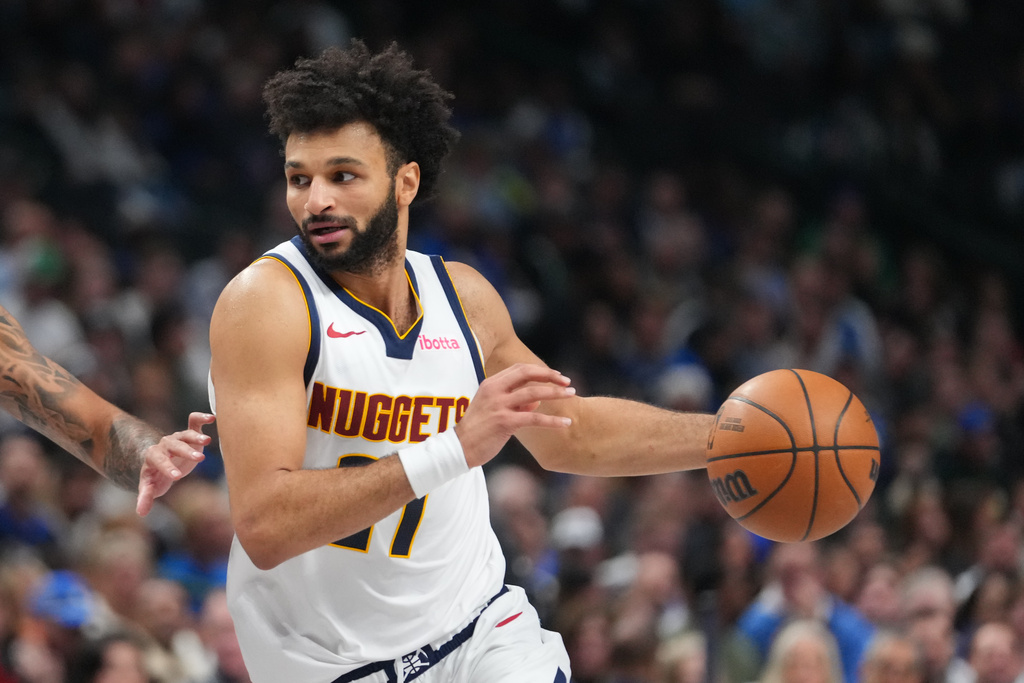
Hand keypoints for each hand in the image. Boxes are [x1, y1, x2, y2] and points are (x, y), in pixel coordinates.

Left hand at [136, 412, 214, 515]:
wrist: (163, 462)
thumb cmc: (157, 477)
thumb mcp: (151, 487)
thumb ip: (146, 497)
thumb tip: (141, 512)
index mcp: (153, 458)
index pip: (159, 461)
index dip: (167, 468)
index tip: (177, 477)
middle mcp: (165, 445)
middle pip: (173, 445)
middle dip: (185, 452)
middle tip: (199, 460)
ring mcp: (177, 438)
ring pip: (185, 434)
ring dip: (195, 437)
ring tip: (207, 441)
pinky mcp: (189, 434)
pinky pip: (194, 422)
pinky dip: (201, 418)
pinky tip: (212, 418)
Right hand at [455, 363, 573, 467]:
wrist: (459, 448)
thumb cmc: (478, 430)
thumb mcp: (494, 409)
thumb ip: (515, 402)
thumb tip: (538, 400)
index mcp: (491, 384)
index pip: (519, 369)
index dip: (540, 370)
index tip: (556, 376)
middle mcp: (495, 390)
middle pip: (527, 374)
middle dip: (550, 376)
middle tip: (567, 382)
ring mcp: (499, 405)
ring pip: (534, 393)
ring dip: (556, 393)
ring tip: (572, 395)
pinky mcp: (505, 422)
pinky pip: (534, 418)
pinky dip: (552, 420)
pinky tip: (565, 423)